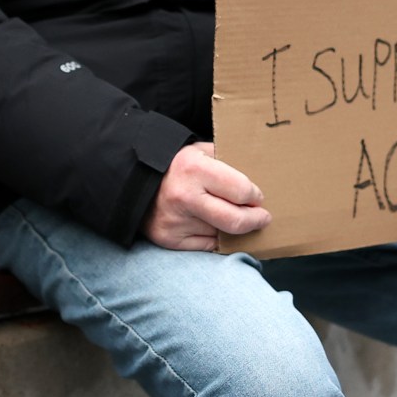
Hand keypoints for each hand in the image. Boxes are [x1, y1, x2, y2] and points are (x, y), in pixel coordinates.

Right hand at [140, 142, 270, 249]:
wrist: (134, 180)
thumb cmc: (175, 164)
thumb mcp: (199, 151)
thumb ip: (226, 161)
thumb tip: (258, 179)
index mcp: (194, 169)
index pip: (241, 191)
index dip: (255, 196)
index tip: (257, 197)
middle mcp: (185, 197)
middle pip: (236, 220)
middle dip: (256, 220)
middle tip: (262, 218)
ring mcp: (176, 221)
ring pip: (222, 234)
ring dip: (232, 228)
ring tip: (230, 216)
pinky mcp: (169, 239)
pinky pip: (206, 245)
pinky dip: (214, 238)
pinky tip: (212, 225)